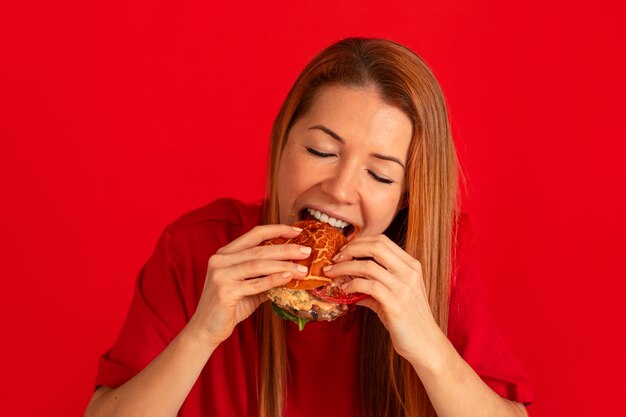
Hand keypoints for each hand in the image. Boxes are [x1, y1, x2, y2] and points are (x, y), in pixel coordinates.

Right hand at [186, 224, 310, 348]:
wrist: (207, 329)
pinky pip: (255, 284)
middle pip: (259, 249)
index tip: (297, 231)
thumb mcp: (249, 286)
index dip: (277, 230)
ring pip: (258, 265)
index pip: (254, 234)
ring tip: (303, 269)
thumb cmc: (230, 307)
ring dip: (284, 265)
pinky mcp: (224, 292)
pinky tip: (288, 277)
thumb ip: (265, 275)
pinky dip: (274, 280)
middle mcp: (221, 260)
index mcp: (225, 254)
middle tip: (306, 251)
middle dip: (286, 249)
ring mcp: (221, 275)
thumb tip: (294, 268)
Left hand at [324, 234, 445, 363]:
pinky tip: (345, 290)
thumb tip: (349, 280)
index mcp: (411, 265)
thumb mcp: (396, 294)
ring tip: (332, 274)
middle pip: (375, 246)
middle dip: (350, 249)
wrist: (426, 343)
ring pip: (367, 266)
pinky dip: (352, 285)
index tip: (344, 251)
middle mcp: (409, 272)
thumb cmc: (409, 318)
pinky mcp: (396, 304)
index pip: (382, 240)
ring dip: (344, 268)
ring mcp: (403, 288)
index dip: (359, 242)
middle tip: (335, 259)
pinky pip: (368, 286)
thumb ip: (375, 283)